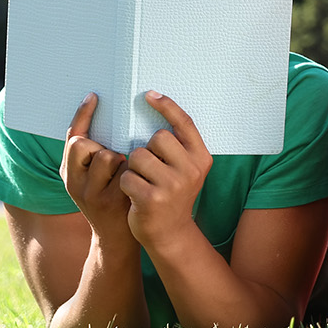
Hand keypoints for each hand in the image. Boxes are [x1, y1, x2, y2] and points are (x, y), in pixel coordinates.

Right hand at [60, 94, 132, 242]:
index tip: (94, 96)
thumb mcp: (93, 179)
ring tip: (126, 177)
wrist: (118, 238)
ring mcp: (92, 193)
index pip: (70, 138)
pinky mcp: (112, 201)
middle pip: (84, 144)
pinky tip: (134, 186)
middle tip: (115, 164)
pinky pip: (126, 171)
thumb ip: (94, 156)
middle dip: (102, 147)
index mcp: (69, 174)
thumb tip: (109, 120)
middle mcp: (75, 183)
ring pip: (107, 156)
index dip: (81, 115)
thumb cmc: (111, 199)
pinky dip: (133, 173)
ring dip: (121, 160)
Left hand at [121, 92, 213, 250]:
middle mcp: (191, 170)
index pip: (184, 124)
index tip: (149, 94)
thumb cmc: (172, 195)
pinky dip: (126, 184)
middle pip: (156, 138)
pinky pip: (127, 176)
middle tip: (151, 169)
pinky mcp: (152, 198)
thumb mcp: (186, 170)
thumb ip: (178, 148)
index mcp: (201, 158)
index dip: (167, 106)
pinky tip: (136, 195)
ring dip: (133, 168)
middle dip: (146, 149)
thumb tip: (158, 110)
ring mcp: (173, 185)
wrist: (170, 233)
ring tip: (144, 183)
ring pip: (138, 156)